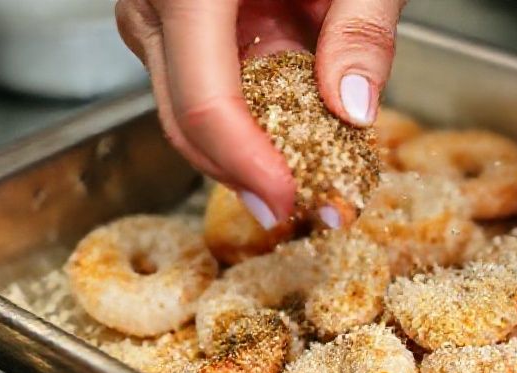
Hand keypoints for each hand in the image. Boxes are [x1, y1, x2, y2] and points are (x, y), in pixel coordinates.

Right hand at [116, 0, 403, 225]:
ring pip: (190, 111)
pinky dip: (249, 115)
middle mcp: (156, 2)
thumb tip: (353, 111)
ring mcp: (155, 14)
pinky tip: (294, 130)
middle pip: (187, 121)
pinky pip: (201, 86)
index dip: (246, 167)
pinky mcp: (171, 26)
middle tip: (313, 209)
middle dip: (249, 175)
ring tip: (314, 174)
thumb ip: (361, 27)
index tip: (289, 205)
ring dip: (251, 149)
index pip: (203, 102)